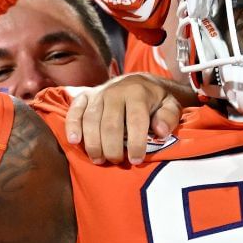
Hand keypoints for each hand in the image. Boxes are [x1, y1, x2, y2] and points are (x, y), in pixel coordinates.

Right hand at [62, 72, 194, 164]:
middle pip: (110, 124)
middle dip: (112, 147)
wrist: (139, 81)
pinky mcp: (85, 96)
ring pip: (91, 120)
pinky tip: (75, 141)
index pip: (135, 120)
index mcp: (137, 92)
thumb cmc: (156, 100)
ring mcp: (98, 93)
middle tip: (116, 162)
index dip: (135, 143)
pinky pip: (74, 110)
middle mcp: (115, 91)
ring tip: (99, 160)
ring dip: (93, 143)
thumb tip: (160, 131)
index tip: (136, 160)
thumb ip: (169, 117)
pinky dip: (72, 126)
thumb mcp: (171, 105)